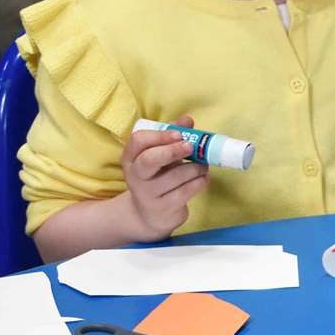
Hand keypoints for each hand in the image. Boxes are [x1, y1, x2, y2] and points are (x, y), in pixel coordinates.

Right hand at [120, 113, 207, 240]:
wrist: (149, 215)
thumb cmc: (158, 177)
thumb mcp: (160, 155)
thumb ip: (172, 136)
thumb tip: (187, 120)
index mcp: (131, 157)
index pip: (138, 140)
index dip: (160, 135)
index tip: (179, 133)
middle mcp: (136, 175)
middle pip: (150, 159)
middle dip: (173, 150)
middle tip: (191, 146)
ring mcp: (148, 193)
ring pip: (176, 175)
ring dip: (196, 167)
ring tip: (203, 166)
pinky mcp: (164, 207)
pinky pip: (187, 190)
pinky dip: (200, 181)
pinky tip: (202, 178)